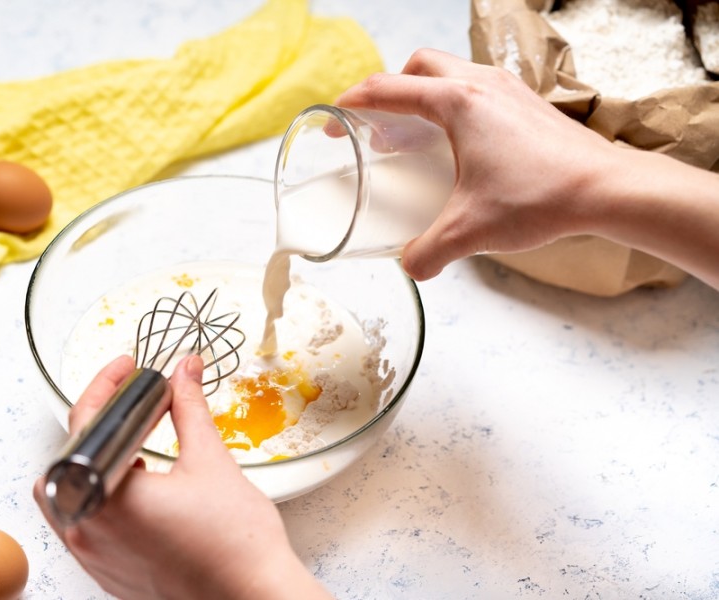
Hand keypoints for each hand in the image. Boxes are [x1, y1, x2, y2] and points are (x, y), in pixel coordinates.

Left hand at [34, 355, 330, 599]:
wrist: (253, 598)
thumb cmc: (236, 545)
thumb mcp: (211, 461)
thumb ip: (189, 408)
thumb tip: (184, 370)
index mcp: (107, 497)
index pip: (85, 423)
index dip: (106, 385)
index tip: (128, 369)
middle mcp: (88, 531)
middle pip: (65, 460)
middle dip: (95, 426)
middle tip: (130, 407)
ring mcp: (94, 558)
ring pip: (71, 494)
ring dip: (97, 463)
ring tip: (138, 446)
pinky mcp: (107, 574)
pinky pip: (86, 525)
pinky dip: (104, 497)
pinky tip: (141, 488)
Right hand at [334, 48, 617, 279]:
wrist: (607, 188)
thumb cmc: (541, 197)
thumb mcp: (470, 232)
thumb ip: (428, 253)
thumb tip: (409, 266)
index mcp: (457, 103)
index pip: (388, 88)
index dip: (352, 103)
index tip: (335, 120)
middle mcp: (481, 85)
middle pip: (419, 66)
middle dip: (389, 89)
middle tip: (375, 123)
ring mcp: (508, 90)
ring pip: (451, 74)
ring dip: (423, 95)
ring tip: (412, 135)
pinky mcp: (528, 104)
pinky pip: (477, 90)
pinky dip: (454, 107)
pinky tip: (458, 146)